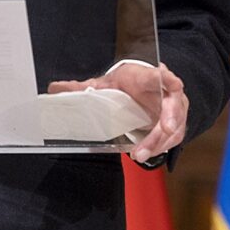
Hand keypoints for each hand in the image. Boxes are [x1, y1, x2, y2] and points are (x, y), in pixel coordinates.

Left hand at [48, 61, 188, 163]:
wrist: (143, 87)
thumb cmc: (128, 83)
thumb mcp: (106, 83)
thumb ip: (83, 87)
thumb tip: (54, 88)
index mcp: (148, 77)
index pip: (160, 75)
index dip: (167, 78)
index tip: (171, 82)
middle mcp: (166, 93)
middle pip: (174, 105)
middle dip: (170, 117)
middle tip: (165, 129)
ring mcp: (174, 109)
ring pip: (175, 126)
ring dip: (159, 141)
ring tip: (140, 154)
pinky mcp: (174, 124)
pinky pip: (172, 138)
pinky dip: (159, 147)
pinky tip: (145, 154)